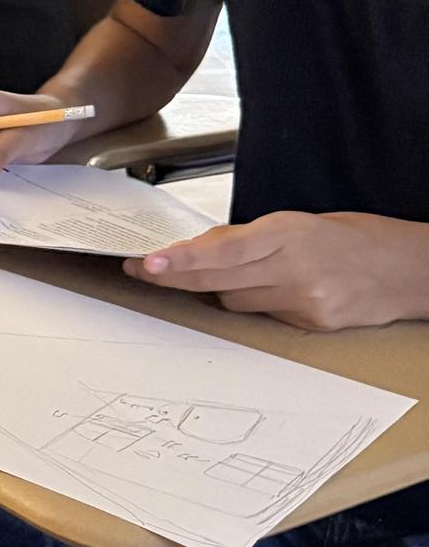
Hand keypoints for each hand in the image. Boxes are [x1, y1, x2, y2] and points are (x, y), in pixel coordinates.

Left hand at [124, 213, 428, 330]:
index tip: (150, 262)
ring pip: (233, 301)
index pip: (222, 250)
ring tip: (241, 273)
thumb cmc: (356, 238)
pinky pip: (261, 315)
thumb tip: (201, 248)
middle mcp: (294, 269)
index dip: (182, 259)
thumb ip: (250, 238)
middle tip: (145, 269)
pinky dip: (257, 302)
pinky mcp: (309, 323)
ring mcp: (302, 300)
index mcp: (289, 233)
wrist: (409, 270)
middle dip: (175, 275)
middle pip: (216, 280)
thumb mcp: (300, 224)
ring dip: (222, 288)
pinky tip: (276, 290)